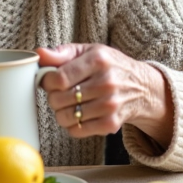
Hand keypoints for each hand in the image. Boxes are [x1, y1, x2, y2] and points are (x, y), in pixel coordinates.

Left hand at [36, 43, 173, 145]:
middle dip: (53, 97)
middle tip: (60, 93)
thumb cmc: (110, 66)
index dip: (47, 82)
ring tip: (68, 104)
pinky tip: (79, 115)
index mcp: (98, 60)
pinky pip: (76, 131)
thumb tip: (39, 54)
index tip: (49, 81)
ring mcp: (110, 105)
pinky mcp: (111, 124)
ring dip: (61, 112)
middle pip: (59, 99)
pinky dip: (72, 125)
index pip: (59, 78)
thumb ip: (62, 52)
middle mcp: (106, 82)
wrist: (143, 87)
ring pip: (65, 117)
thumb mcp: (89, 51)